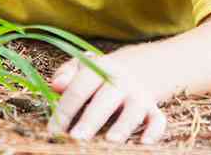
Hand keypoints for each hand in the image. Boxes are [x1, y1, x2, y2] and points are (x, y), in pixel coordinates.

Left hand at [48, 47, 167, 144]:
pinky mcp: (153, 109)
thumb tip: (55, 86)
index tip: (53, 131)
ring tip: (110, 141)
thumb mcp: (81, 68)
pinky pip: (157, 120)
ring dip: (123, 125)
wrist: (137, 68)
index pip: (78, 90)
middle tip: (76, 138)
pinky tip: (144, 143)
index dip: (64, 111)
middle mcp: (121, 81)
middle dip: (90, 120)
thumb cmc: (98, 76)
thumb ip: (66, 75)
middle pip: (104, 100)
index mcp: (99, 70)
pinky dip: (154, 131)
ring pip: (133, 110)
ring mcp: (138, 95)